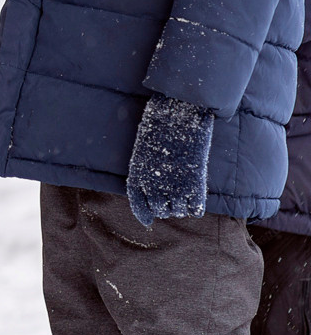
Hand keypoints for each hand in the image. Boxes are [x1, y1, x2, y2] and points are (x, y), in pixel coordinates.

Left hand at [126, 93, 213, 224]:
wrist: (178, 114)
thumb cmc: (160, 127)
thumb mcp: (145, 150)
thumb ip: (147, 171)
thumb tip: (151, 191)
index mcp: (139, 176)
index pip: (139, 204)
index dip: (144, 214)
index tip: (148, 221)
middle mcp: (154, 186)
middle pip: (160, 210)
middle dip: (166, 207)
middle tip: (172, 197)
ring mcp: (175, 187)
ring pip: (177, 211)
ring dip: (180, 207)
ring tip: (184, 195)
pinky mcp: (194, 184)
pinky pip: (195, 208)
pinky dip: (195, 208)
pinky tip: (196, 201)